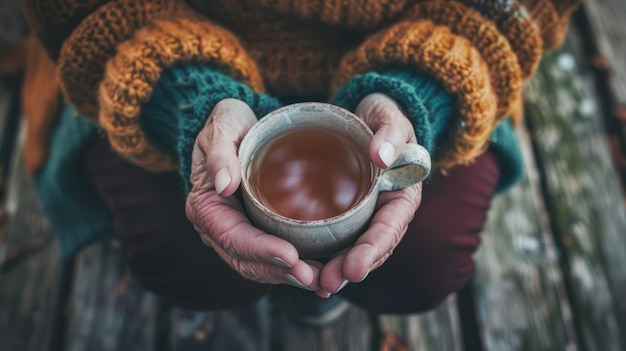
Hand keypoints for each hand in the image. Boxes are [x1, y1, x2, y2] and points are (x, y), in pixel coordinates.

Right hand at [185, 99, 319, 289]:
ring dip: (288, 276)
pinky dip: (291, 267)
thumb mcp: (223, 126)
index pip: (232, 237)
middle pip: (246, 260)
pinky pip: (271, 257)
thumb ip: (220, 154)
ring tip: (320, 281)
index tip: (290, 255)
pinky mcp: (255, 231)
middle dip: (278, 272)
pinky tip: (319, 271)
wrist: (238, 125)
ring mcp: (237, 232)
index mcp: (206, 206)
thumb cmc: (228, 123)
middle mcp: (218, 227)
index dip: (260, 250)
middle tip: (312, 278)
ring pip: (259, 265)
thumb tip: (223, 186)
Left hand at [317, 93, 423, 296]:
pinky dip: (327, 256)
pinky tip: (307, 269)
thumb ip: (390, 132)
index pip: (391, 227)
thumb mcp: (388, 116)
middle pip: (373, 247)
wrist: (365, 117)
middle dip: (353, 268)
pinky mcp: (348, 215)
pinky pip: (340, 239)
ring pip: (356, 249)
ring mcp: (367, 215)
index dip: (373, 249)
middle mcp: (387, 211)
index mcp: (403, 194)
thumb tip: (382, 157)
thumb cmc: (381, 115)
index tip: (355, 268)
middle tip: (328, 284)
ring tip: (317, 286)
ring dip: (338, 270)